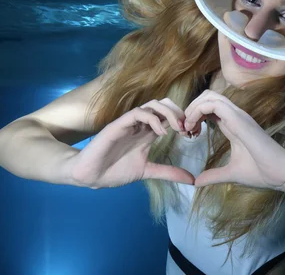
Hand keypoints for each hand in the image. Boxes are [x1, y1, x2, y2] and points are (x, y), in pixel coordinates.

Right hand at [66, 98, 193, 187]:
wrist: (91, 175)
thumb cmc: (115, 170)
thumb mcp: (148, 171)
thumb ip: (168, 172)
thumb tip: (192, 179)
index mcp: (148, 132)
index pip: (169, 116)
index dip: (184, 120)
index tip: (193, 133)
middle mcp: (141, 124)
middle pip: (164, 105)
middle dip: (179, 112)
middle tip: (188, 128)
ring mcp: (130, 123)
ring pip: (153, 105)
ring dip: (169, 113)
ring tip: (178, 128)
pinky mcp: (118, 125)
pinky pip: (138, 113)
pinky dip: (153, 119)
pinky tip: (160, 133)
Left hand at [184, 90, 284, 189]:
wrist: (279, 174)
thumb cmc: (260, 172)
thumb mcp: (230, 173)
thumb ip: (214, 175)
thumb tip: (197, 182)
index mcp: (233, 124)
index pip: (210, 107)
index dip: (195, 115)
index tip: (188, 133)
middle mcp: (235, 116)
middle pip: (208, 96)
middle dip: (191, 108)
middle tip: (184, 128)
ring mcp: (237, 115)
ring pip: (210, 96)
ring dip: (193, 108)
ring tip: (187, 127)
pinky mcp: (238, 119)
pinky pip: (214, 104)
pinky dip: (198, 111)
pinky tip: (194, 128)